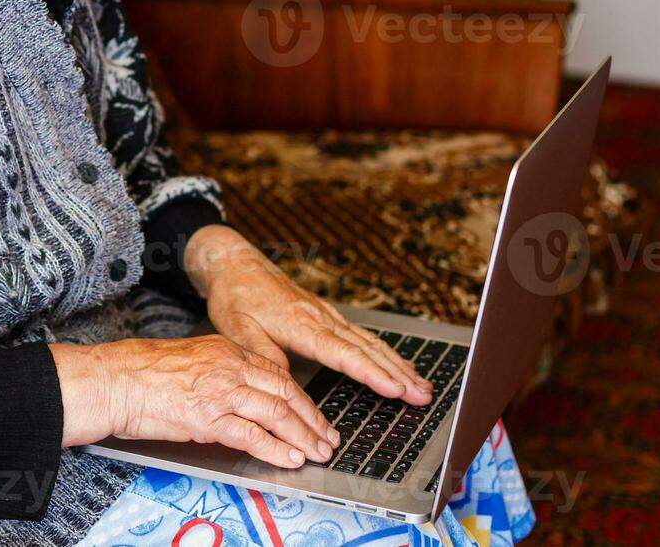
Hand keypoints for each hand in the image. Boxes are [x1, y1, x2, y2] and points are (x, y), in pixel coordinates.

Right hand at [48, 336, 338, 468]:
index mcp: (225, 349)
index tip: (315, 414)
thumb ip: (218, 371)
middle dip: (312, 419)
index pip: (277, 374)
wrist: (112, 380)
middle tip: (327, 437)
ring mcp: (220, 391)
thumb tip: (240, 392)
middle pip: (285, 393)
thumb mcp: (189, 359)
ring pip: (276, 414)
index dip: (302, 398)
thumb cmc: (139, 372)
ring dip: (302, 436)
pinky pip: (252, 435)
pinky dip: (276, 449)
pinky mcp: (207, 417)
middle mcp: (229, 367)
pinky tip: (290, 459)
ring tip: (317, 452)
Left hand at [185, 225, 433, 405]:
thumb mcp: (238, 329)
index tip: (396, 389)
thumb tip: (285, 387)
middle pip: (367, 349)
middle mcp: (321, 318)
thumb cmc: (235, 295)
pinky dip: (384, 352)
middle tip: (424, 395)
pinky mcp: (326, 314)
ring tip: (421, 385)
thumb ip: (263, 356)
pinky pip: (362, 335)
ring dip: (398, 364)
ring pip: (370, 342)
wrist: (236, 263)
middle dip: (398, 374)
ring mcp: (327, 315)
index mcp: (302, 324)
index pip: (344, 354)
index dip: (372, 374)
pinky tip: (397, 363)